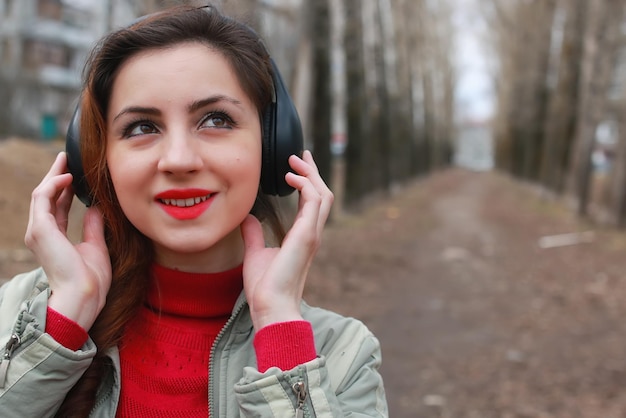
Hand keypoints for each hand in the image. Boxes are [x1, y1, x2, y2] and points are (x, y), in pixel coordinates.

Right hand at [24, 152, 110, 329]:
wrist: (85, 295)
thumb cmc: (91, 279)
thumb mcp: (95, 246)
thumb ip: (93, 227)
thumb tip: (95, 209)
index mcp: (54, 239)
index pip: (56, 207)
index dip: (64, 190)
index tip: (75, 175)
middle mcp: (42, 234)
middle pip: (46, 197)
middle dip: (56, 176)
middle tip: (67, 159)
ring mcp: (38, 232)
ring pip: (42, 194)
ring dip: (54, 176)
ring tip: (66, 161)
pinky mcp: (40, 230)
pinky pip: (42, 199)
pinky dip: (53, 185)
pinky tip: (68, 176)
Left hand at [241, 150, 333, 330]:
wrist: (270, 306)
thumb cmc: (265, 287)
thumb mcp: (256, 253)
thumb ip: (254, 234)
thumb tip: (249, 218)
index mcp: (302, 237)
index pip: (312, 204)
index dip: (307, 182)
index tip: (296, 168)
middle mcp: (311, 233)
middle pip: (322, 194)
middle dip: (312, 172)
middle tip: (300, 156)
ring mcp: (312, 234)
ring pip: (322, 194)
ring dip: (310, 174)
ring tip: (295, 162)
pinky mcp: (307, 235)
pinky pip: (314, 201)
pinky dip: (306, 185)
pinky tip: (290, 178)